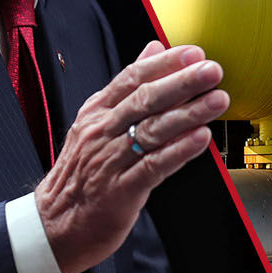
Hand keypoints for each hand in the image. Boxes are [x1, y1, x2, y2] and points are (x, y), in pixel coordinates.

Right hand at [35, 41, 227, 272]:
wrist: (55, 224)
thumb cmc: (81, 172)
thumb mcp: (97, 122)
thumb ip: (128, 86)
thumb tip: (153, 49)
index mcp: (97, 112)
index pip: (132, 78)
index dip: (165, 64)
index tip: (193, 53)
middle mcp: (102, 132)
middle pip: (145, 100)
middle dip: (182, 82)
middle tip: (211, 71)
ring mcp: (110, 161)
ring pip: (153, 131)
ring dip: (189, 113)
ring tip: (216, 100)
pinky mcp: (121, 191)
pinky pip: (154, 166)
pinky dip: (179, 152)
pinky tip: (201, 139)